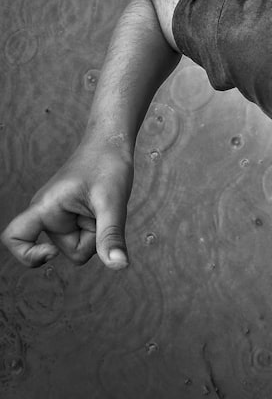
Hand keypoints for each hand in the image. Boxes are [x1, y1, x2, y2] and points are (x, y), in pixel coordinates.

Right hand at [2, 140, 133, 269]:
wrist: (112, 143)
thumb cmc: (108, 165)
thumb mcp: (113, 202)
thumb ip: (111, 235)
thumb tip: (119, 266)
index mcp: (45, 208)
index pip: (14, 237)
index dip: (28, 255)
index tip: (52, 252)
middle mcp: (48, 215)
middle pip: (72, 252)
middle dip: (93, 237)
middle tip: (102, 206)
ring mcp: (61, 217)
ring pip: (83, 246)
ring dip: (98, 231)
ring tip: (103, 203)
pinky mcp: (74, 218)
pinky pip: (88, 237)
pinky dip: (100, 227)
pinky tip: (104, 208)